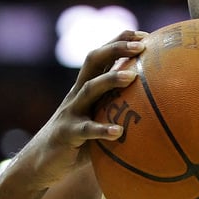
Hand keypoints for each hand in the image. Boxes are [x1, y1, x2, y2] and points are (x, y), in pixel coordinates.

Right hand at [15, 30, 145, 186]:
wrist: (41, 163)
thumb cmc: (79, 142)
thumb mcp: (98, 121)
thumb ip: (118, 112)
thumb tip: (158, 112)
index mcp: (86, 87)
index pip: (102, 56)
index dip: (120, 41)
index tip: (145, 34)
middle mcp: (77, 94)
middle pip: (94, 61)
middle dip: (116, 48)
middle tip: (141, 45)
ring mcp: (71, 112)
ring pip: (90, 89)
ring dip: (111, 80)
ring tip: (132, 76)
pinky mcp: (67, 134)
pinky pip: (85, 130)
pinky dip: (101, 129)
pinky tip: (118, 131)